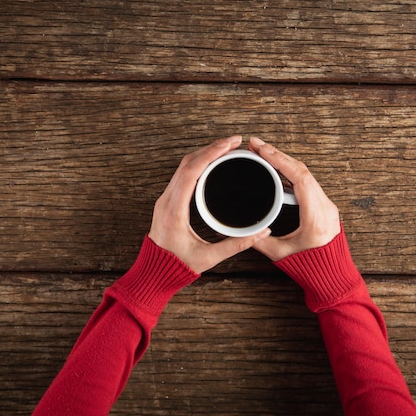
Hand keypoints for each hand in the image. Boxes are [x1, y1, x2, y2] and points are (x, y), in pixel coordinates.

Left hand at [149, 136, 270, 272]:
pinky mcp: (168, 201)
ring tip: (226, 148)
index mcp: (174, 210)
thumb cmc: (176, 267)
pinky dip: (198, 163)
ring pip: (183, 166)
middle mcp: (167, 200)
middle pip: (188, 163)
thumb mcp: (209, 257)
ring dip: (204, 153)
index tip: (229, 144)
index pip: (191, 171)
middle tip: (234, 142)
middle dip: (212, 148)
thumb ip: (236, 245)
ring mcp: (165, 199)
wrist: (153, 273)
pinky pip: (181, 174)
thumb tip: (262, 232)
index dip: (211, 153)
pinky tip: (212, 162)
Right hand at [248, 137, 340, 260]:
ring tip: (263, 152)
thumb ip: (259, 240)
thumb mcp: (280, 254)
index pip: (300, 178)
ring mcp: (326, 205)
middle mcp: (325, 207)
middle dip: (277, 154)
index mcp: (316, 216)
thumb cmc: (311, 268)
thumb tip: (241, 227)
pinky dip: (291, 171)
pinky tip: (277, 166)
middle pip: (302, 170)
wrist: (333, 276)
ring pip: (306, 173)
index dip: (279, 159)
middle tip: (256, 144)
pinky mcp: (324, 206)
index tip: (262, 149)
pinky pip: (308, 182)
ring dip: (284, 161)